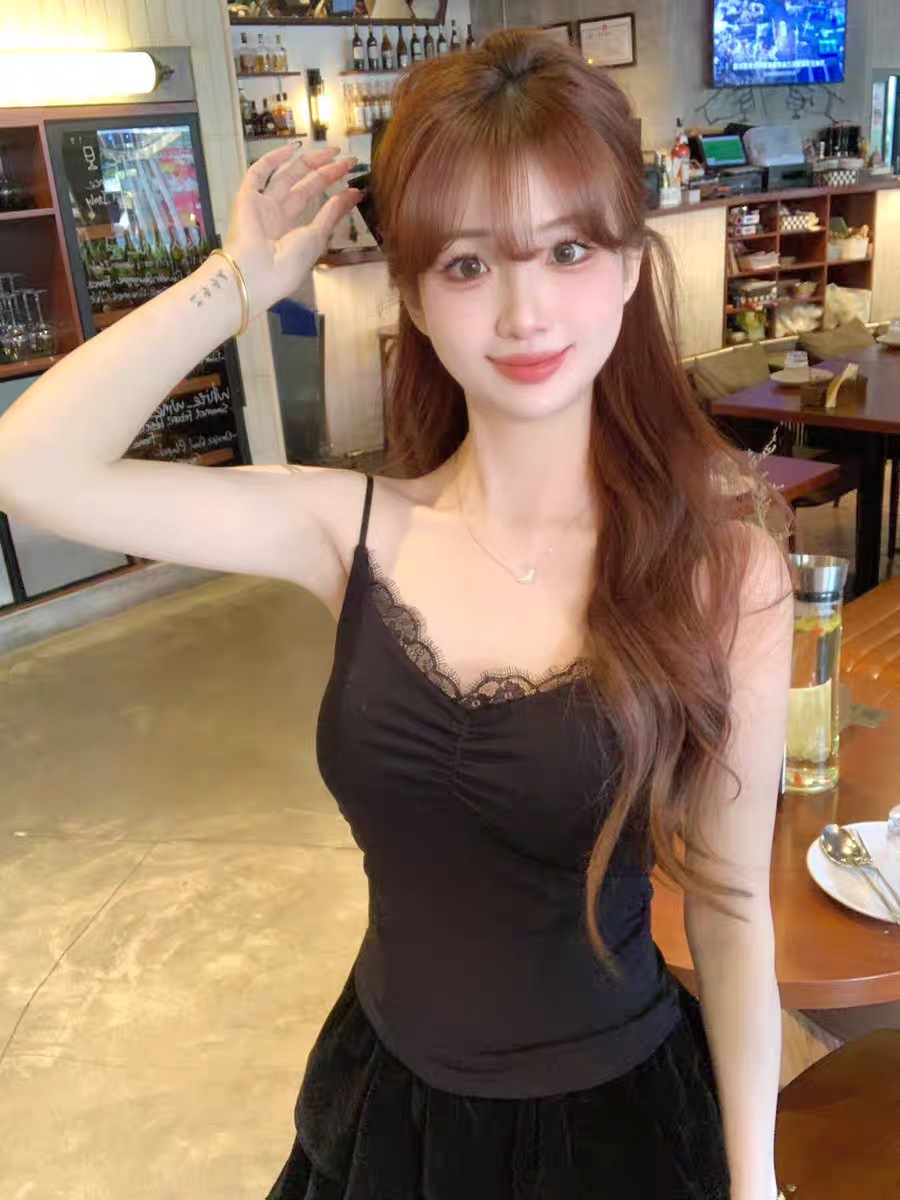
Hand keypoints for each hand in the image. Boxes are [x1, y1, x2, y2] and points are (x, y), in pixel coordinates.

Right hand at [223, 142, 360, 319]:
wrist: (257, 273)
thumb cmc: (289, 262)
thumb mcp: (317, 237)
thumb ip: (332, 213)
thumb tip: (352, 194)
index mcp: (293, 230)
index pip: (317, 206)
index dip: (336, 195)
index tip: (356, 186)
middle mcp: (277, 215)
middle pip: (304, 186)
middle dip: (327, 173)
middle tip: (349, 161)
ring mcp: (262, 205)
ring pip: (286, 175)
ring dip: (308, 162)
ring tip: (332, 152)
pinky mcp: (247, 197)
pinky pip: (258, 173)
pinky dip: (272, 159)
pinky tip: (292, 149)